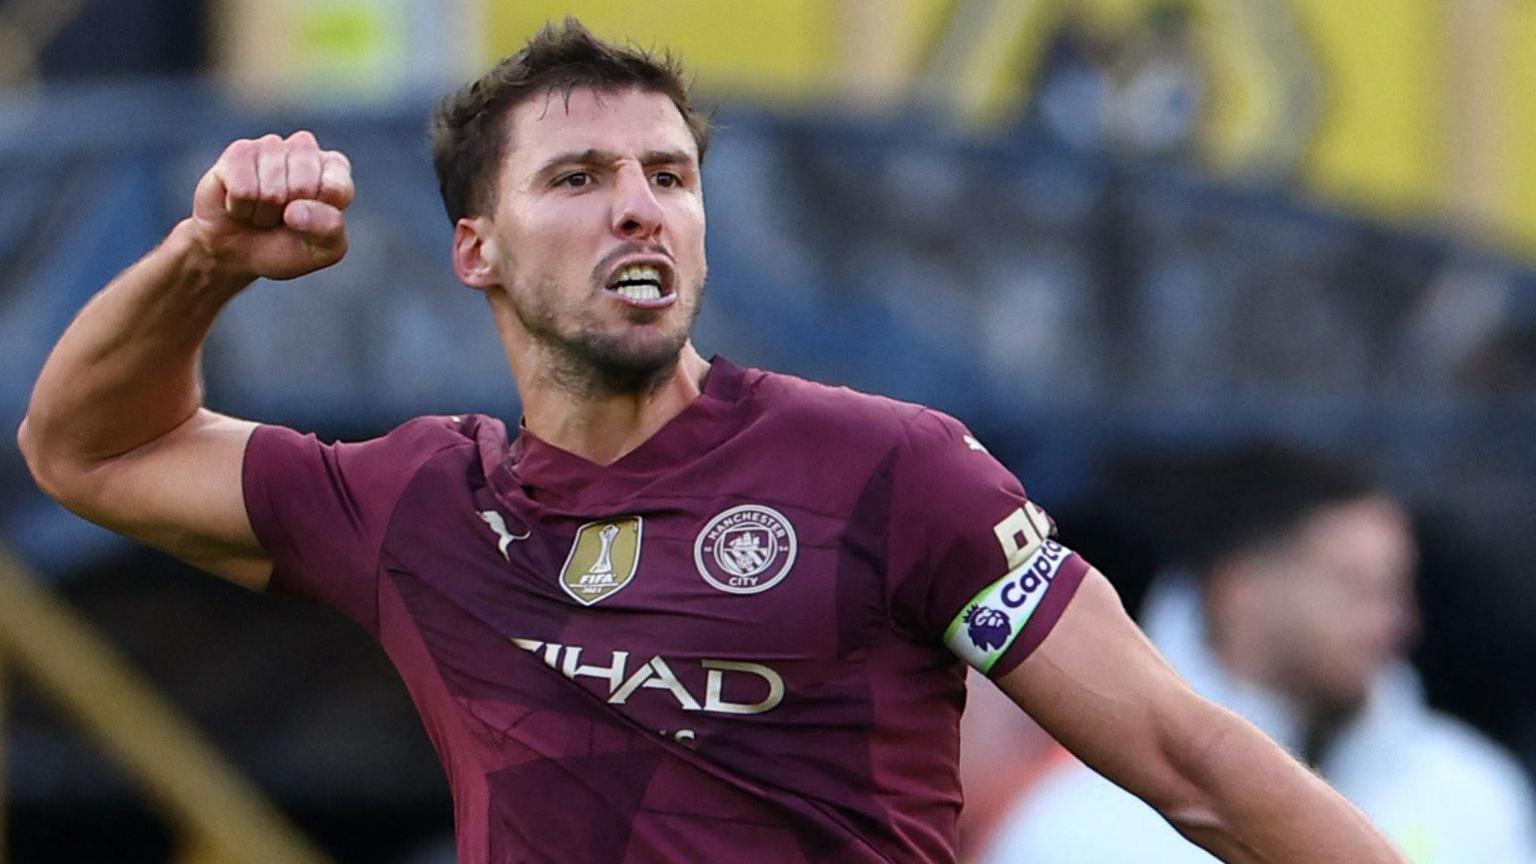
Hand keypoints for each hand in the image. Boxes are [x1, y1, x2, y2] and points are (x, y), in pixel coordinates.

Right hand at [188, 130, 354, 281]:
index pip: (336, 189)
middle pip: (303, 186)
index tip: (310, 221)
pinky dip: (240, 208)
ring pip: (272, 190)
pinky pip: (242, 190)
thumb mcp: (324, 248)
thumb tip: (295, 210)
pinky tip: (239, 203)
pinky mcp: (238, 152)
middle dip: (290, 215)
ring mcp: (270, 146)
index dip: (320, 216)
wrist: (238, 253)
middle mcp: (304, 148)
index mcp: (335, 167)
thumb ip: (329, 229)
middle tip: (282, 218)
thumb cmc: (288, 246)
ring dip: (263, 213)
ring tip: (261, 211)